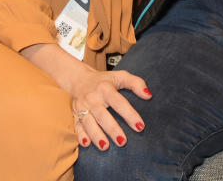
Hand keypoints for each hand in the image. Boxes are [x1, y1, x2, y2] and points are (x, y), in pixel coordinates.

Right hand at [22, 44, 151, 150]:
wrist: (78, 79)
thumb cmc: (104, 80)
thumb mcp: (120, 76)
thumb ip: (136, 83)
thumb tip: (148, 95)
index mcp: (105, 88)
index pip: (119, 102)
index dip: (130, 114)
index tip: (140, 126)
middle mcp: (92, 98)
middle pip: (103, 115)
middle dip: (112, 129)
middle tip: (122, 141)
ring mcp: (82, 107)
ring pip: (88, 122)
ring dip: (96, 135)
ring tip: (105, 146)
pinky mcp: (74, 114)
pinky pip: (76, 126)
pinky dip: (80, 135)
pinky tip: (86, 144)